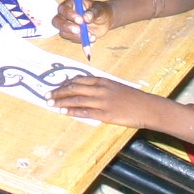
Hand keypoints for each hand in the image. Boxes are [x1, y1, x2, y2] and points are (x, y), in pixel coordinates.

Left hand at [49, 75, 167, 128]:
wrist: (147, 107)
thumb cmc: (132, 98)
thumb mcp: (115, 87)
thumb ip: (101, 88)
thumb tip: (86, 90)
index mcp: (102, 81)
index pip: (78, 80)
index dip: (65, 84)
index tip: (56, 87)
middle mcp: (100, 89)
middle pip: (73, 88)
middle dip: (58, 91)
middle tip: (47, 94)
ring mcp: (102, 101)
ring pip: (76, 100)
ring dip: (61, 101)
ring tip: (50, 103)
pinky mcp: (104, 114)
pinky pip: (84, 112)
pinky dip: (72, 111)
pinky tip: (63, 112)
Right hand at [53, 0, 112, 44]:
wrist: (106, 21)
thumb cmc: (101, 11)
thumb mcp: (100, 9)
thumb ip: (93, 12)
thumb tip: (86, 17)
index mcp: (71, 4)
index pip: (63, 9)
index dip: (70, 15)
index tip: (81, 20)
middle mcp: (66, 14)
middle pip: (57, 21)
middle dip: (67, 27)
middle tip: (79, 31)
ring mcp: (68, 25)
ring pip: (63, 32)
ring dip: (76, 36)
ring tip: (91, 35)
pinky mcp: (72, 35)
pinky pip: (72, 39)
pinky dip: (82, 41)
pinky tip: (92, 38)